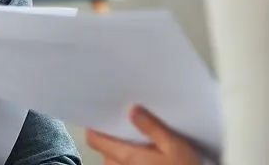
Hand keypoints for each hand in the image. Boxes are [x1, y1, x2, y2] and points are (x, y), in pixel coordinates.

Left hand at [86, 106, 202, 164]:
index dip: (95, 128)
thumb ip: (152, 127)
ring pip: (114, 163)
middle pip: (105, 152)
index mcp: (126, 157)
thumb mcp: (173, 145)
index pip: (95, 141)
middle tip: (126, 124)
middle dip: (112, 139)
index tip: (103, 115)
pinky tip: (146, 155)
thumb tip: (132, 110)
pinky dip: (128, 162)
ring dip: (120, 153)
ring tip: (137, 139)